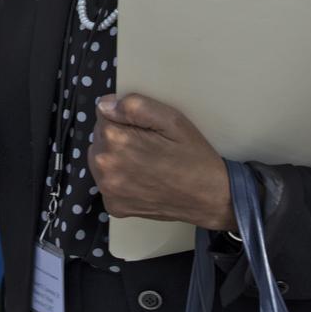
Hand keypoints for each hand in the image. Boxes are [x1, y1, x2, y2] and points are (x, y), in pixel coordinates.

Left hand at [87, 93, 235, 230]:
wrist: (211, 198)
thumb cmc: (193, 155)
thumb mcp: (171, 119)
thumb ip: (134, 105)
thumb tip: (104, 104)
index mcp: (116, 140)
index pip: (103, 113)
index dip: (124, 116)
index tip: (145, 128)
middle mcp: (105, 166)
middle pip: (99, 137)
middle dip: (118, 135)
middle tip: (148, 145)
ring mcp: (108, 190)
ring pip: (100, 159)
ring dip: (115, 156)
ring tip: (144, 161)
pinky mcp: (114, 207)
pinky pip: (107, 182)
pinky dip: (119, 179)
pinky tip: (141, 179)